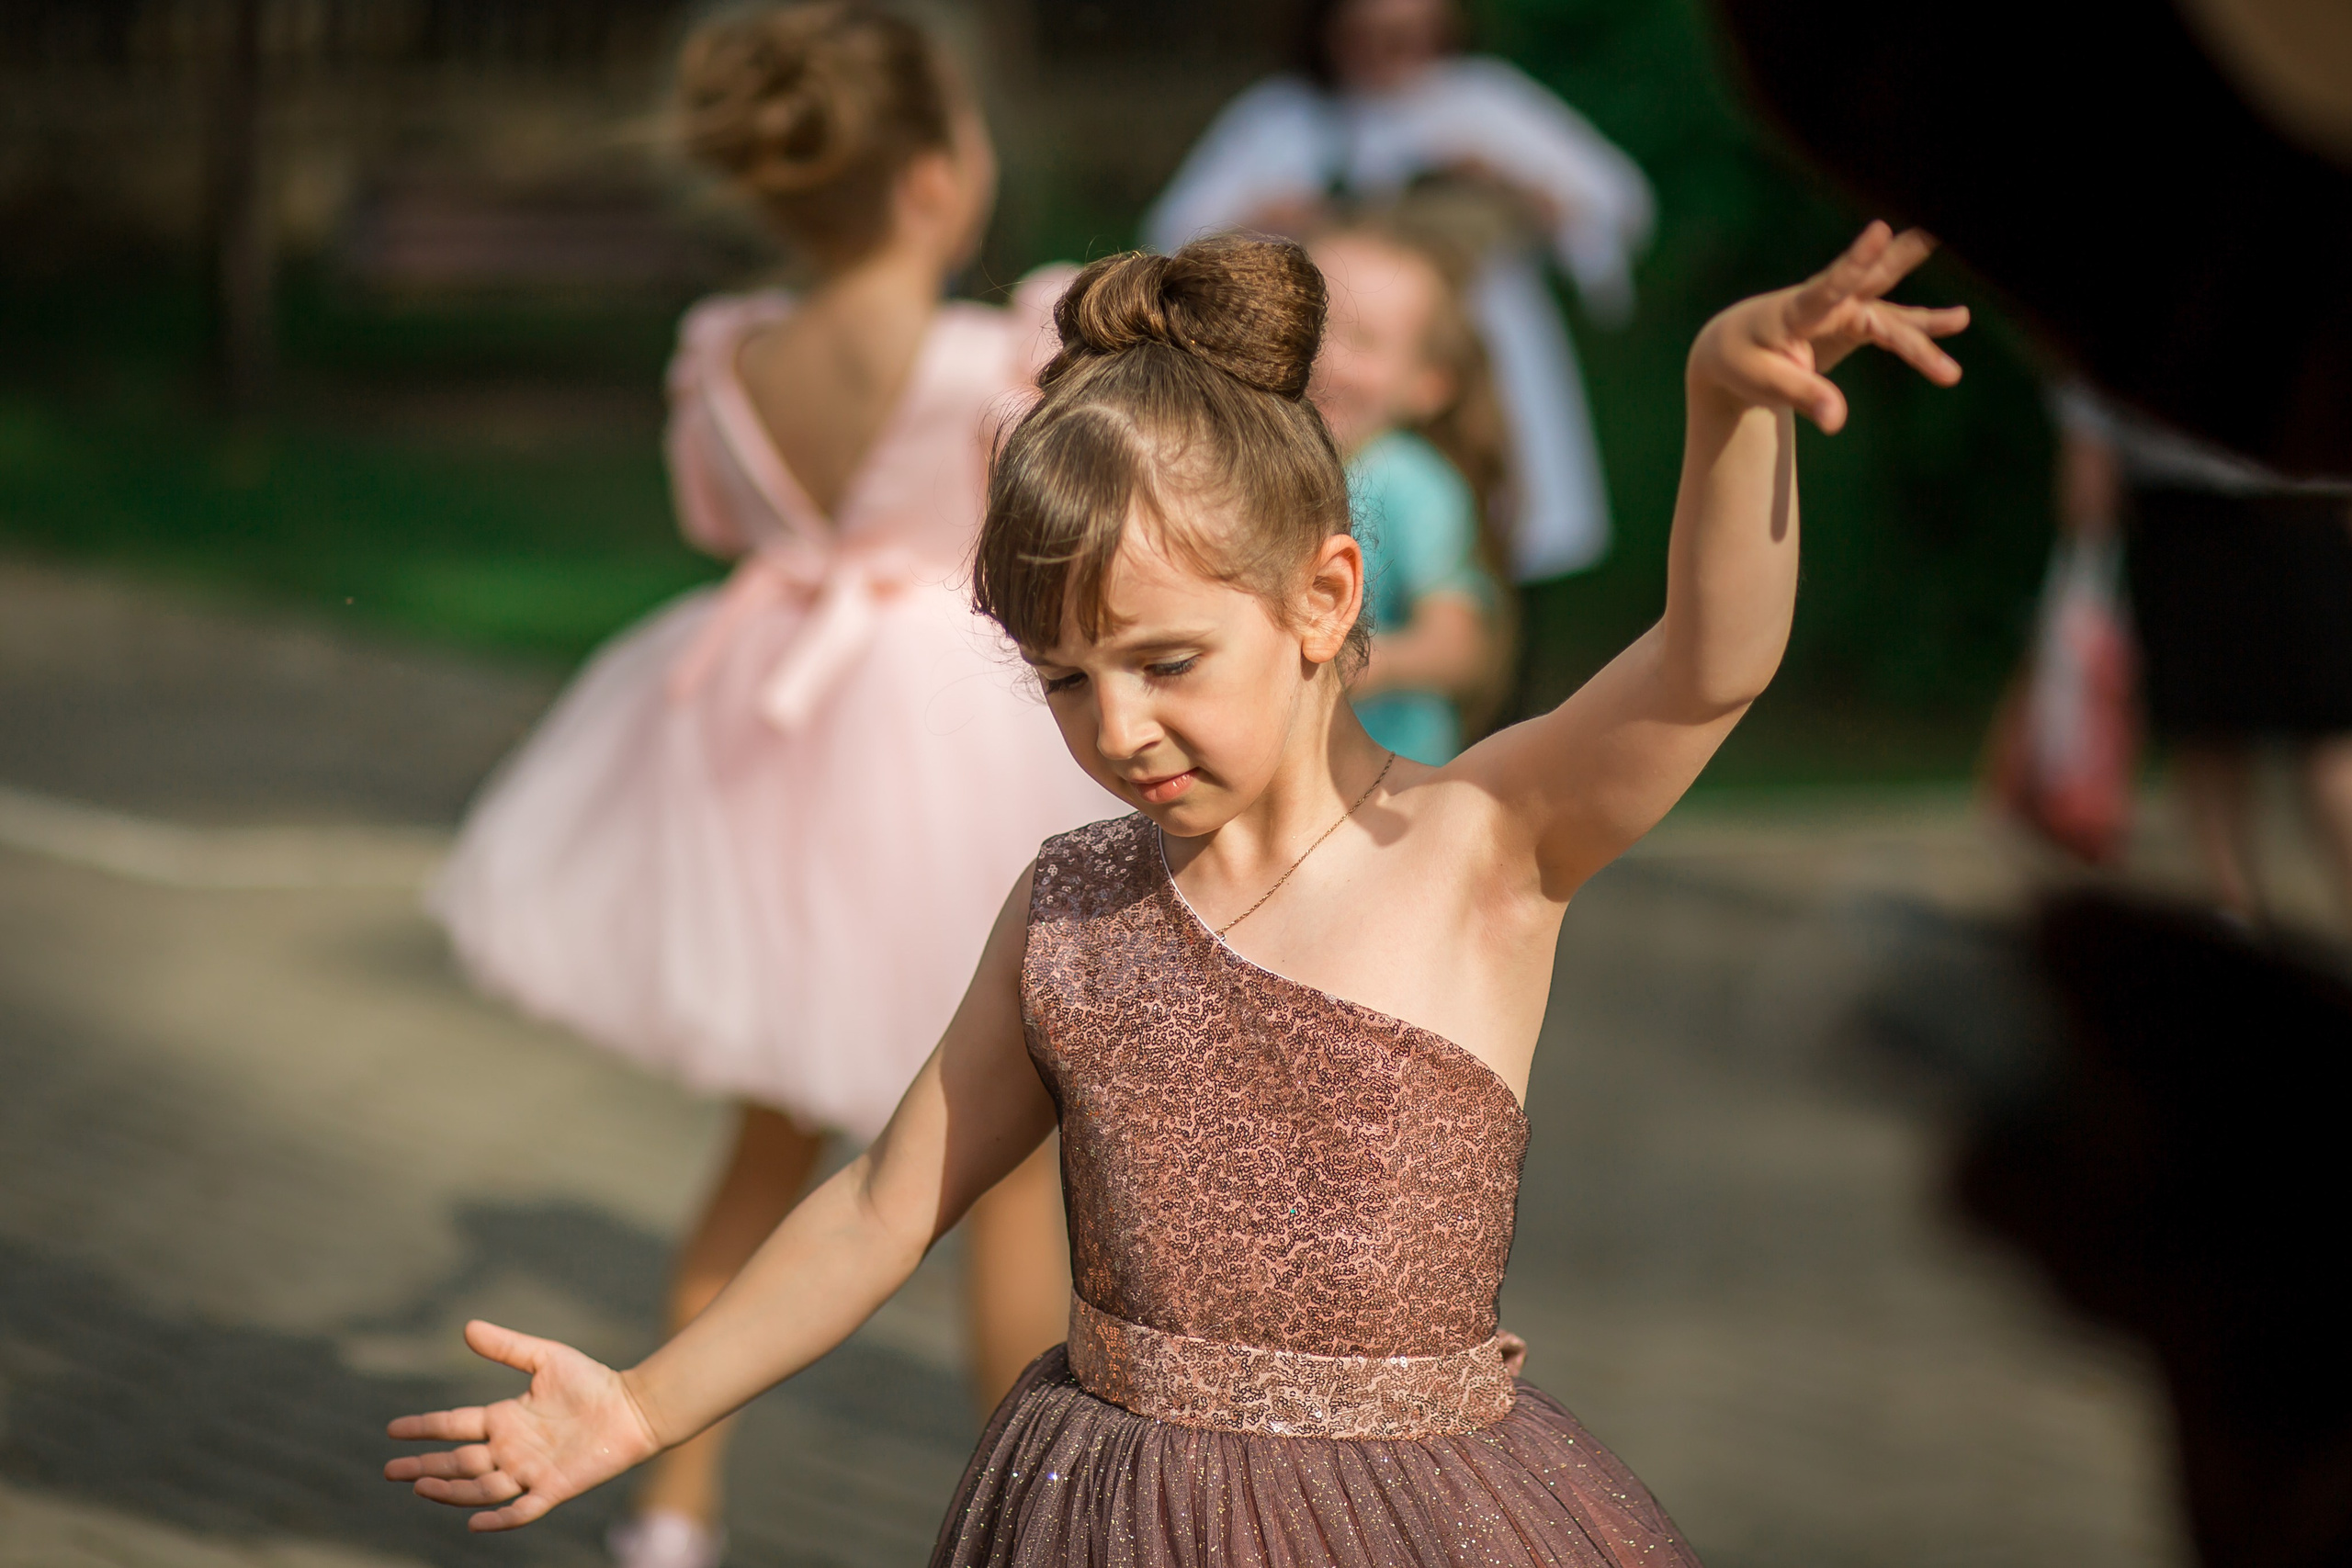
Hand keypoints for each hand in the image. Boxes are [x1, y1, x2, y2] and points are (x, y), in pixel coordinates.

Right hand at [383, 1319, 662, 1531]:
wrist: (634, 1406)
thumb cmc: (593, 1381)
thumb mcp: (545, 1358)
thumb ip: (507, 1347)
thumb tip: (467, 1327)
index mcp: (504, 1419)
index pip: (454, 1425)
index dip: (424, 1427)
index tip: (392, 1430)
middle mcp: (511, 1448)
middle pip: (458, 1462)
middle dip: (424, 1466)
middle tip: (390, 1471)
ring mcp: (530, 1470)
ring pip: (481, 1488)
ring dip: (451, 1490)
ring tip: (421, 1487)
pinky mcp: (554, 1488)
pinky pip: (521, 1509)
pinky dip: (499, 1518)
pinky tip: (474, 1521)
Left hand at [1690, 222, 1967, 432]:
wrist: (1733, 348)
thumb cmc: (1742, 361)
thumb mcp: (1764, 380)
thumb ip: (1802, 395)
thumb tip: (1837, 421)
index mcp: (1798, 310)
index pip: (1831, 284)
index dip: (1856, 260)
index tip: (1879, 231)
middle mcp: (1828, 303)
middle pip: (1870, 282)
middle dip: (1901, 258)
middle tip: (1932, 232)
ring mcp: (1845, 311)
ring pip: (1890, 313)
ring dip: (1925, 321)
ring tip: (1963, 318)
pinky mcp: (1855, 324)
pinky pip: (1894, 327)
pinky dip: (1924, 328)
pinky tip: (1958, 321)